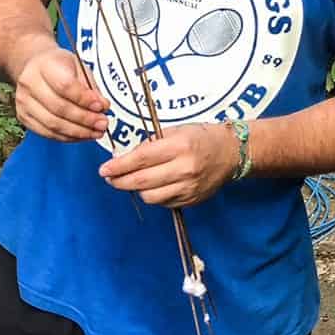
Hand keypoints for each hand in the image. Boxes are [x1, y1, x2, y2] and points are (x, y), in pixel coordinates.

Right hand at [11, 44, 107, 142]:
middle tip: (102, 123)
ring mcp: (24, 102)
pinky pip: (47, 133)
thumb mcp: (78, 67)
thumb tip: (103, 106)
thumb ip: (91, 87)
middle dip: (85, 119)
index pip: (65, 86)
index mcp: (44, 66)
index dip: (85, 99)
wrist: (36, 65)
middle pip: (59, 108)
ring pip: (52, 124)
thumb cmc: (59, 66)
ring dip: (78, 132)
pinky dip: (67, 137)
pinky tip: (82, 135)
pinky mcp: (24, 117)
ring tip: (96, 132)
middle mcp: (29, 84)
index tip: (101, 106)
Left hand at [98, 123, 238, 207]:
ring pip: (149, 196)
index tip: (104, 169)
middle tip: (109, 178)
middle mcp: (184, 169)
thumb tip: (122, 159)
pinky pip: (163, 203)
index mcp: (179, 146)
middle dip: (119, 181)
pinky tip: (154, 185)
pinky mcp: (191, 200)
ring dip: (136, 189)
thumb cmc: (200, 137)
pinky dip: (153, 195)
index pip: (141, 159)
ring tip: (133, 180)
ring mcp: (188, 187)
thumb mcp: (175, 131)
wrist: (231, 152)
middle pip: (141, 181)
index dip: (119, 166)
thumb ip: (150, 145)